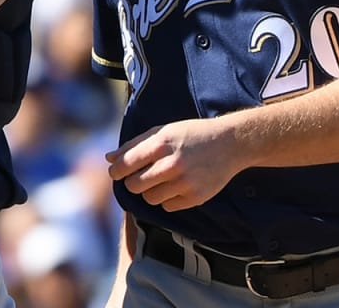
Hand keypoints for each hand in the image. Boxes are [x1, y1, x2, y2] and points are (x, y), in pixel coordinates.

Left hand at [106, 118, 244, 211]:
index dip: (116, 171)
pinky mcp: (195, 198)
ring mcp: (185, 183)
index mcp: (161, 144)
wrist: (229, 144)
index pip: (125, 164)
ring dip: (151, 191)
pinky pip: (168, 207)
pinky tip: (178, 186)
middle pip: (134, 185)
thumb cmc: (191, 135)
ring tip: (162, 179)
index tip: (116, 173)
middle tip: (140, 177)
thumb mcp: (163, 131)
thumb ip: (134, 145)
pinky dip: (168, 199)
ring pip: (149, 199)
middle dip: (133, 182)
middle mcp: (172, 164)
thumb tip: (108, 158)